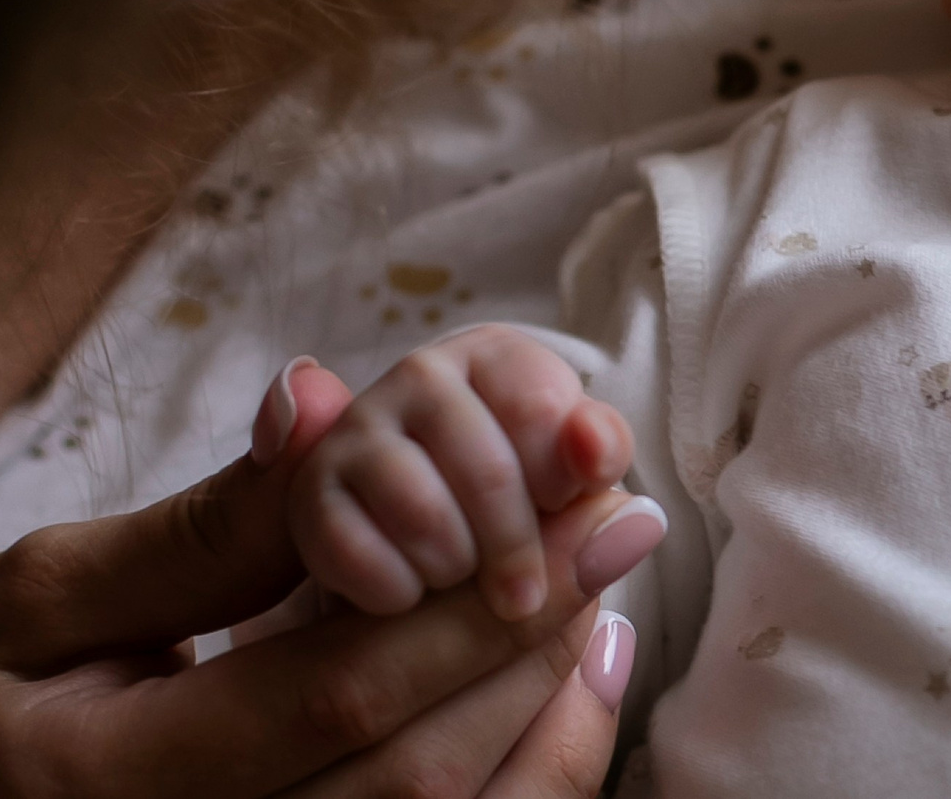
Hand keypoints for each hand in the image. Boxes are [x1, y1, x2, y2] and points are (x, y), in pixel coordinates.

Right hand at [0, 359, 656, 796]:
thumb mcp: (42, 604)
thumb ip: (200, 529)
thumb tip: (319, 406)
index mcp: (112, 785)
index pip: (340, 695)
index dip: (483, 601)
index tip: (592, 503)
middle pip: (420, 771)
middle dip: (535, 638)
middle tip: (617, 524)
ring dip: (549, 710)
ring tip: (601, 597)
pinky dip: (530, 776)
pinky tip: (566, 686)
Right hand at [292, 327, 632, 622]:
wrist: (421, 556)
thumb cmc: (518, 505)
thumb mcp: (572, 482)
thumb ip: (597, 478)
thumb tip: (641, 516)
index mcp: (497, 357)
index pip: (545, 409)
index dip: (563, 478)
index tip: (563, 512)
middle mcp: (422, 374)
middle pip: (489, 469)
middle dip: (515, 548)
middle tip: (521, 594)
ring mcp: (356, 428)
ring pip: (422, 511)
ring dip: (453, 567)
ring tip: (460, 578)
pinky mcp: (308, 492)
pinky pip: (352, 551)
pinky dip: (392, 591)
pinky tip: (406, 594)